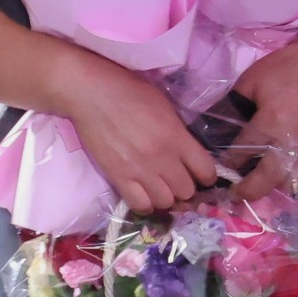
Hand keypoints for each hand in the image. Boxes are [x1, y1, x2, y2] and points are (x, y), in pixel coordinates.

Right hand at [55, 50, 226, 214]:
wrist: (91, 93)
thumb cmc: (128, 91)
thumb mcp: (164, 105)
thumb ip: (179, 132)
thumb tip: (188, 152)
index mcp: (176, 136)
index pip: (206, 171)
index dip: (206, 176)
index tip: (200, 174)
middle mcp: (162, 158)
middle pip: (187, 191)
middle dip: (185, 187)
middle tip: (176, 179)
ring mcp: (139, 170)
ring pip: (166, 202)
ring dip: (165, 196)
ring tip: (158, 187)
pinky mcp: (118, 177)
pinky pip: (141, 205)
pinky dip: (146, 204)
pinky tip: (143, 193)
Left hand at [225, 22, 297, 201]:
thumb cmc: (292, 68)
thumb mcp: (254, 78)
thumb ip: (236, 103)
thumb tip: (221, 125)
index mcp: (271, 122)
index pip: (242, 152)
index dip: (229, 164)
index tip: (222, 170)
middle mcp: (292, 143)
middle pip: (266, 180)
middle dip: (248, 191)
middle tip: (237, 195)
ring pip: (291, 186)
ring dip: (275, 188)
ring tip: (265, 184)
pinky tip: (290, 177)